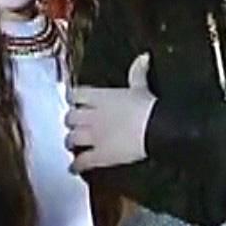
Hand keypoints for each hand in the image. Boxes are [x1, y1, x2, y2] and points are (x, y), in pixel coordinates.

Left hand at [66, 54, 156, 172]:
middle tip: (74, 125)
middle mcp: (91, 116)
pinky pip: (81, 161)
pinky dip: (77, 165)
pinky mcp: (99, 155)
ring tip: (72, 145)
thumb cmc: (148, 106)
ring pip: (71, 138)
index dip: (73, 98)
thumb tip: (143, 57)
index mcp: (99, 97)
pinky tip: (75, 168)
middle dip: (71, 121)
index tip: (74, 100)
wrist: (155, 129)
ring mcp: (93, 136)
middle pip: (69, 117)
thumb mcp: (141, 86)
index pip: (75, 94)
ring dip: (71, 141)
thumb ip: (138, 72)